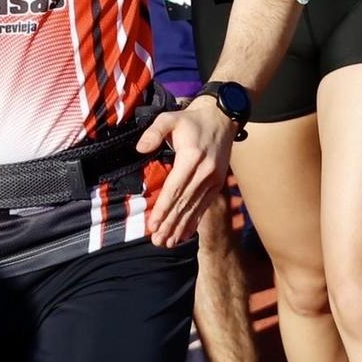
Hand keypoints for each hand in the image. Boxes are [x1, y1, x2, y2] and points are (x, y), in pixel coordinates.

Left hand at [137, 97, 234, 247]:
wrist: (222, 118)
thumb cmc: (191, 120)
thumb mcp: (170, 118)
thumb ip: (154, 132)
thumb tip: (140, 148)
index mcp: (192, 158)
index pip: (174, 189)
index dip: (163, 208)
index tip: (153, 224)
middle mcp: (204, 173)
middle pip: (184, 203)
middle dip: (170, 224)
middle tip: (157, 241)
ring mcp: (213, 180)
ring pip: (194, 208)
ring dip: (181, 227)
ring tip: (168, 243)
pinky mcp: (217, 183)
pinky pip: (204, 206)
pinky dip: (194, 221)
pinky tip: (185, 234)